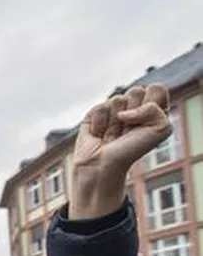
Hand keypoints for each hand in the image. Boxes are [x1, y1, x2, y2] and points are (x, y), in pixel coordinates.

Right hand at [71, 84, 171, 219]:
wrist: (104, 166)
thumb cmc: (133, 150)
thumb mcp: (161, 129)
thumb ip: (155, 108)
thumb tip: (124, 110)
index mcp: (153, 109)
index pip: (156, 89)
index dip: (151, 104)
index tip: (147, 123)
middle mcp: (133, 107)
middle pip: (136, 90)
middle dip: (133, 111)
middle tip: (129, 130)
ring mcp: (113, 110)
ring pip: (117, 99)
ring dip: (115, 121)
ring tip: (113, 135)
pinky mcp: (95, 113)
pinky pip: (100, 106)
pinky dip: (100, 123)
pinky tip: (100, 134)